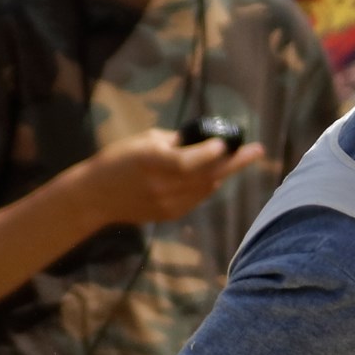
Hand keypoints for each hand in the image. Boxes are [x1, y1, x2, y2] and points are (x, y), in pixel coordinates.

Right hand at [77, 130, 266, 228]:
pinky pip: (199, 198)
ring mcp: (168, 203)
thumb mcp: (143, 141)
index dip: (210, 153)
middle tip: (258, 150)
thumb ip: (175, 142)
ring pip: (207, 187)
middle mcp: (162, 184)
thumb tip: (204, 141)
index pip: (188, 161)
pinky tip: (211, 175)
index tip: (226, 144)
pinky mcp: (171, 214)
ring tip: (236, 158)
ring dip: (223, 172)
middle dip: (235, 162)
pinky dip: (208, 185)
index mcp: (152, 161)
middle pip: (207, 174)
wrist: (96, 196)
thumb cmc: (118, 160)